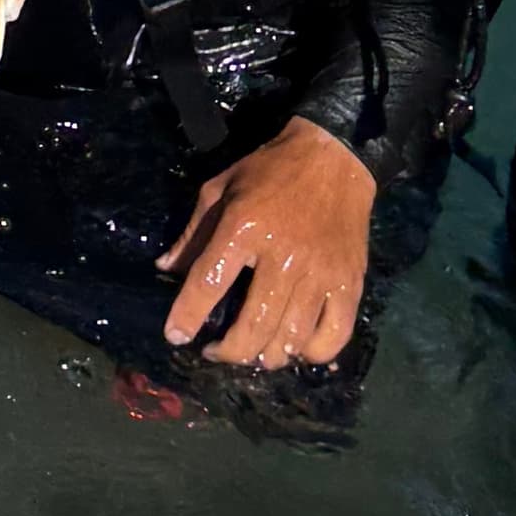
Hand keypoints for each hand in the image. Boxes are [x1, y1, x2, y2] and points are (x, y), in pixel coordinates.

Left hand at [159, 117, 374, 366]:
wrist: (333, 158)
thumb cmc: (269, 171)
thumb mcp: (220, 189)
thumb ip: (194, 232)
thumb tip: (165, 268)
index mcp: (244, 228)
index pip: (209, 282)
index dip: (187, 316)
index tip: (175, 336)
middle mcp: (283, 256)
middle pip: (254, 325)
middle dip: (229, 352)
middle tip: (216, 353)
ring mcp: (320, 274)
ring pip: (291, 338)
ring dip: (266, 357)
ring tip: (252, 354)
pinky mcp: (350, 283)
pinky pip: (334, 336)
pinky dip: (313, 353)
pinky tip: (296, 348)